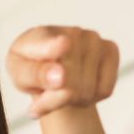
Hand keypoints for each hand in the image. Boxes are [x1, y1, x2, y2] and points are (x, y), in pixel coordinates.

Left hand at [5, 25, 119, 118]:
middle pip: (70, 86)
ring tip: (66, 88)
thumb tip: (60, 77)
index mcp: (38, 38)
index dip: (56, 46)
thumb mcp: (22, 78)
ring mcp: (93, 38)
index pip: (50, 43)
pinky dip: (94, 97)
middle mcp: (69, 32)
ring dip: (76, 100)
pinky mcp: (111, 49)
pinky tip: (84, 85)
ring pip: (88, 91)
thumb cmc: (33, 72)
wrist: (52, 70)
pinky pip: (105, 90)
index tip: (65, 44)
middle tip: (48, 95)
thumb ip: (35, 77)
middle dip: (58, 100)